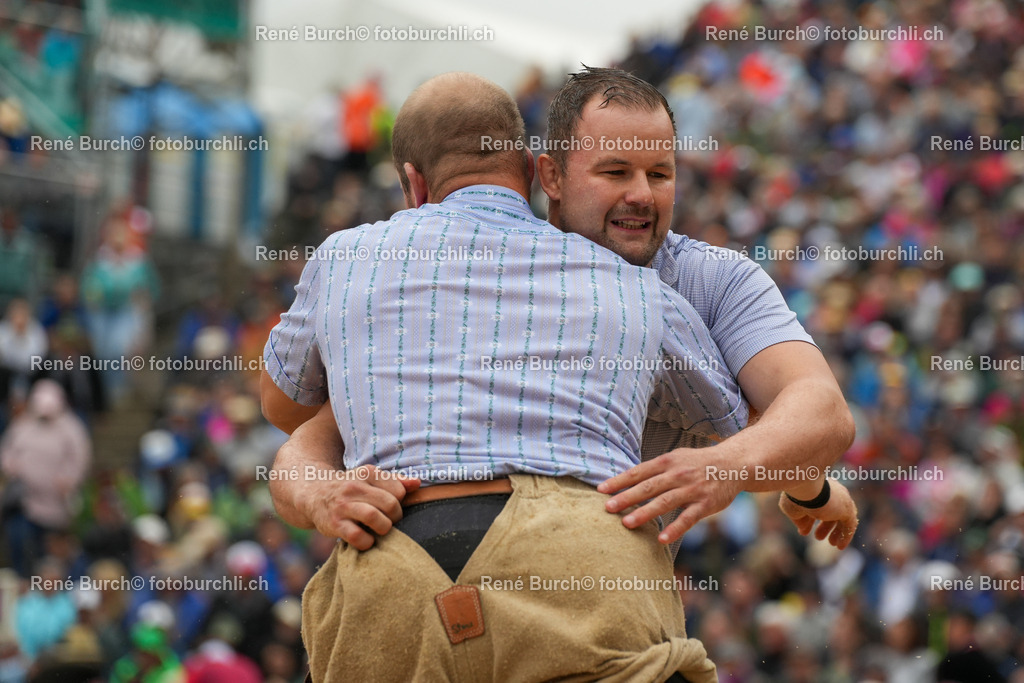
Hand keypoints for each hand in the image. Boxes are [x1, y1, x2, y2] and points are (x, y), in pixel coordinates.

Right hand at [301, 465, 419, 549]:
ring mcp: (343, 506)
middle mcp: (354, 487)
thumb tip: (417, 484)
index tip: (391, 507)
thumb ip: (394, 481)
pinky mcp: (334, 524)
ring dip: (384, 528)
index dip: (400, 502)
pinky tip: (366, 540)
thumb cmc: (351, 489)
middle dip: (395, 517)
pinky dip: (367, 542)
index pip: (398, 490)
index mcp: (367, 474)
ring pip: (375, 518)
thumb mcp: (370, 479)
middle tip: (389, 521)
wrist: (314, 495)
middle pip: (390, 504)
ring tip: (380, 530)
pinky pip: (357, 536)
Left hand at [597, 447, 741, 544]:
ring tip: (626, 523)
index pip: (639, 472)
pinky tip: (661, 540)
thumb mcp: (676, 458)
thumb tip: (627, 479)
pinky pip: (688, 518)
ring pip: (665, 502)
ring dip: (645, 513)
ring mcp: (692, 489)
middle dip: (627, 497)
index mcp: (668, 462)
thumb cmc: (698, 463)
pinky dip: (675, 529)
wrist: (734, 464)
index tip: (601, 489)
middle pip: (648, 487)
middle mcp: (678, 474)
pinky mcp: (706, 504)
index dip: (619, 480)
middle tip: (607, 508)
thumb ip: (655, 469)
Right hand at [778, 479, 857, 549]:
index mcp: (818, 487)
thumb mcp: (794, 509)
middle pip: (831, 510)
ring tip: (831, 543)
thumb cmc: (796, 496)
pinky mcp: (847, 509)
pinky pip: (849, 525)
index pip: (818, 504)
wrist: (807, 489)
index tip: (805, 529)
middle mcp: (831, 491)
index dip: (811, 518)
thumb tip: (803, 530)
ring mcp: (841, 500)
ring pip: (841, 517)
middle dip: (825, 525)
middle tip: (818, 537)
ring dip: (836, 531)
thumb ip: (800, 520)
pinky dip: (845, 535)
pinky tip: (840, 546)